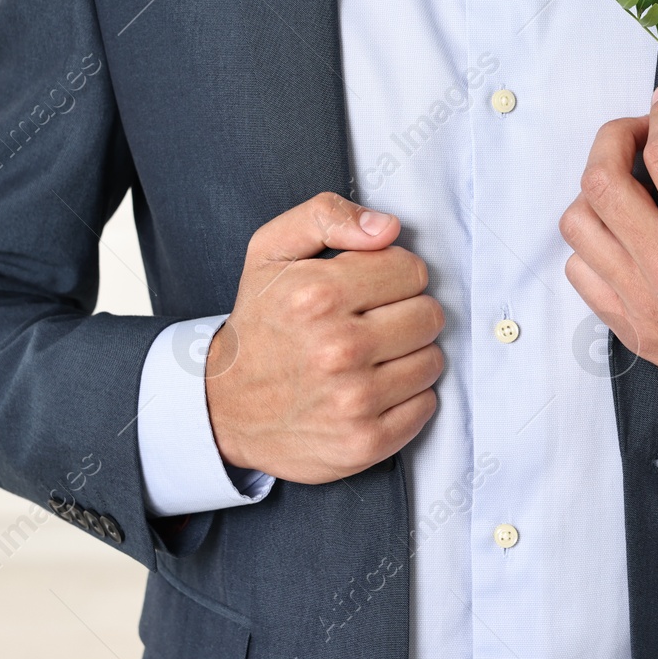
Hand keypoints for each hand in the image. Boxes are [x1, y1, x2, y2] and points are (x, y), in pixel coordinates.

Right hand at [205, 192, 443, 483]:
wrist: (224, 407)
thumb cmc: (258, 323)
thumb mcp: (270, 251)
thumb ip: (326, 216)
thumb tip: (388, 228)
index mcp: (318, 295)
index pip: (412, 271)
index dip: (393, 275)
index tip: (369, 290)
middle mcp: (338, 348)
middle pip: (429, 315)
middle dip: (406, 313)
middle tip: (372, 323)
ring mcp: (354, 400)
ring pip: (432, 361)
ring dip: (409, 356)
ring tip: (371, 357)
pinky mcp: (365, 442)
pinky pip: (426, 405)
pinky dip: (408, 396)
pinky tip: (374, 389)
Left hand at [560, 77, 657, 441]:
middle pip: (600, 181)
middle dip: (616, 138)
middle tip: (643, 133)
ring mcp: (642, 306)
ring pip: (578, 223)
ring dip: (598, 190)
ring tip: (633, 186)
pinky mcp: (630, 330)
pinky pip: (580, 270)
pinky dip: (594, 241)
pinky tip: (628, 233)